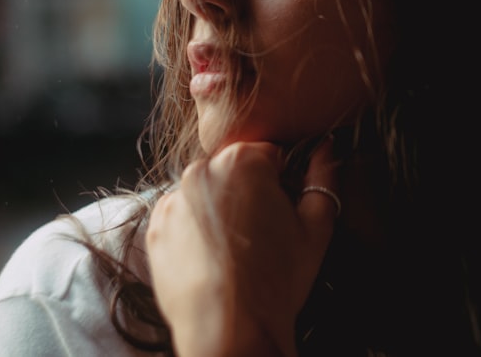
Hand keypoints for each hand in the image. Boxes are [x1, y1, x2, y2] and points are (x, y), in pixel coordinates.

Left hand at [146, 137, 339, 356]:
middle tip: (263, 235)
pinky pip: (183, 217)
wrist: (230, 331)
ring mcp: (174, 199)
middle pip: (235, 171)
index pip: (270, 155)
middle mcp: (201, 171)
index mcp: (243, 161)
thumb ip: (323, 177)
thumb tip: (325, 149)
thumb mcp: (317, 226)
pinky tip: (214, 259)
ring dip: (221, 210)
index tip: (283, 210)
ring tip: (237, 251)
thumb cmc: (276, 280)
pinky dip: (197, 231)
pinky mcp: (156, 227)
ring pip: (207, 193)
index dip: (282, 182)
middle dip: (249, 193)